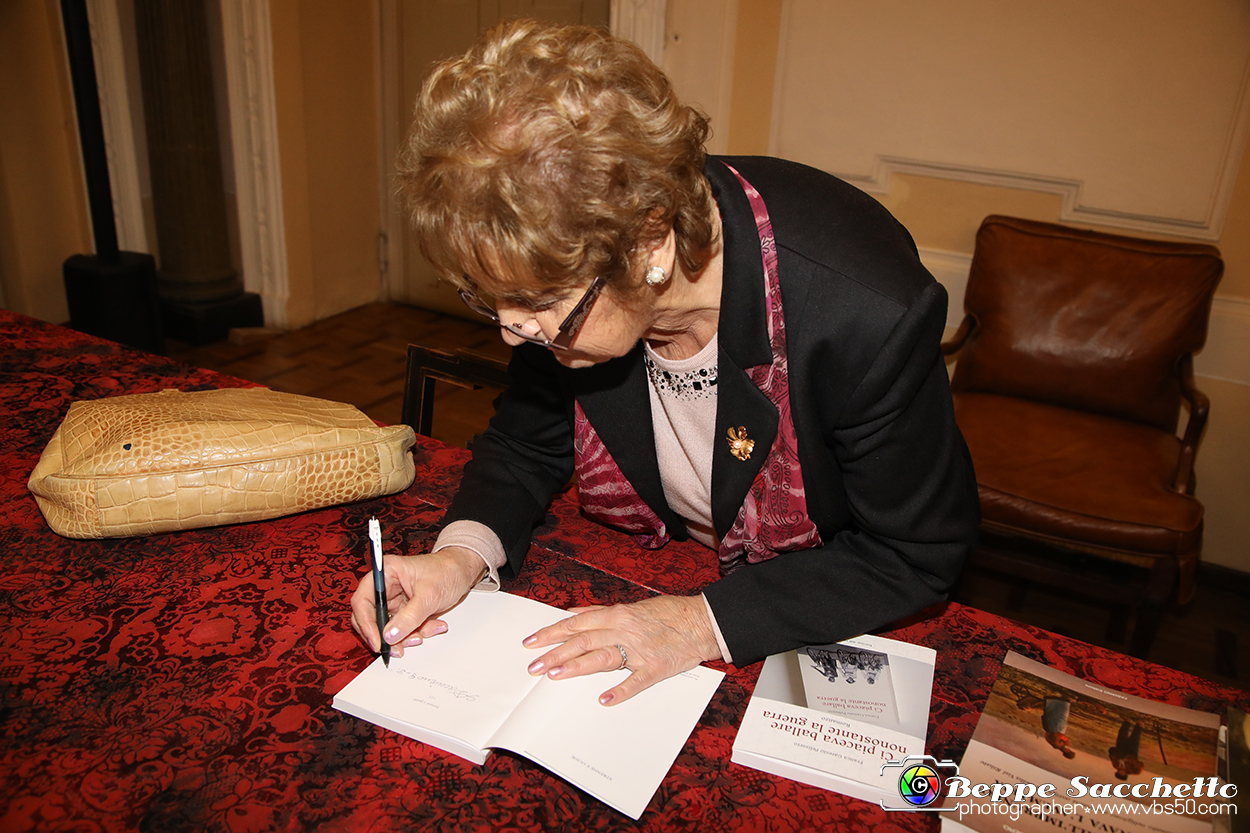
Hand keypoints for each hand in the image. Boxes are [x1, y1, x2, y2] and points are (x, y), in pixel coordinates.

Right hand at [349, 546, 486, 657]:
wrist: (464, 572)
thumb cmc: (448, 571)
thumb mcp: (429, 595)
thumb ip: (409, 617)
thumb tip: (389, 636)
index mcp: (386, 573)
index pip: (362, 600)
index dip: (366, 623)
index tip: (378, 641)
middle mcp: (386, 586)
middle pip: (370, 617)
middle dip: (385, 635)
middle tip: (398, 649)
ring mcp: (395, 600)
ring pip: (387, 627)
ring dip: (405, 636)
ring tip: (424, 633)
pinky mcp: (405, 610)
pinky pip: (403, 628)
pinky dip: (416, 632)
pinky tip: (434, 625)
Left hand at [521, 595, 720, 705]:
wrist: (701, 622)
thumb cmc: (668, 614)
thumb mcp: (632, 606)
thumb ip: (601, 612)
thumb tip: (574, 614)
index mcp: (618, 614)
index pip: (577, 624)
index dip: (552, 632)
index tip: (532, 642)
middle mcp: (625, 630)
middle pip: (583, 641)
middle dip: (555, 653)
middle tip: (533, 666)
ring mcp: (639, 651)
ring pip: (602, 658)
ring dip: (576, 667)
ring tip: (554, 675)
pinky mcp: (655, 669)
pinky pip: (635, 681)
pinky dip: (620, 690)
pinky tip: (604, 700)